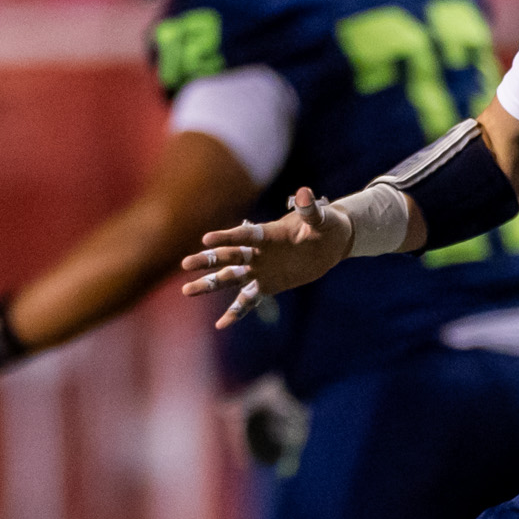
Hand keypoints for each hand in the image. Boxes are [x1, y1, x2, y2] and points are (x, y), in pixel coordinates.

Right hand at [180, 188, 351, 329]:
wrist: (333, 243)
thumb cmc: (327, 225)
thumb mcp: (323, 218)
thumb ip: (310, 210)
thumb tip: (305, 193)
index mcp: (268, 233)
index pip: (244, 235)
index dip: (226, 237)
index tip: (206, 239)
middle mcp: (259, 252)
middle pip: (229, 257)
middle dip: (207, 261)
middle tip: (185, 264)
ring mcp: (261, 270)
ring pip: (230, 277)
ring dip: (210, 284)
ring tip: (187, 290)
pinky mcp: (267, 286)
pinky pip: (248, 300)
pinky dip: (236, 312)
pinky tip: (220, 325)